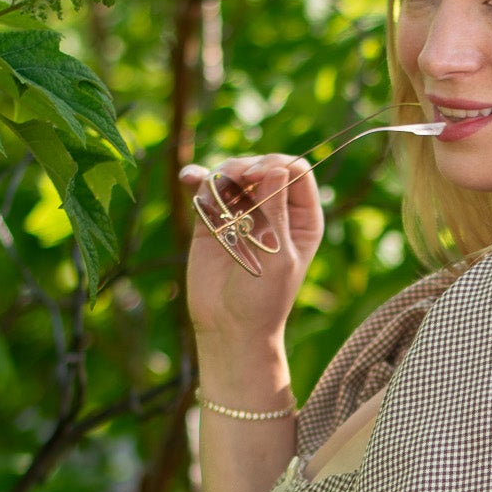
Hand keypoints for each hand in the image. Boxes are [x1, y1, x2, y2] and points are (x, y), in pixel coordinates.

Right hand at [180, 151, 325, 346]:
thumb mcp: (278, 256)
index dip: (276, 164)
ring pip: (233, 173)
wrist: (230, 327)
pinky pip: (207, 189)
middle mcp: (275, 210)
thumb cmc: (264, 299)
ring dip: (221, 172)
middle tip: (233, 180)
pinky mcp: (213, 220)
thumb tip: (275, 168)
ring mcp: (243, 213)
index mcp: (302, 218)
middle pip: (262, 166)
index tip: (256, 177)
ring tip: (211, 189)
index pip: (296, 171)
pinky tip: (188, 179)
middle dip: (245, 167)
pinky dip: (198, 179)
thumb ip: (276, 211)